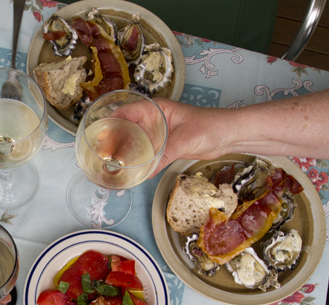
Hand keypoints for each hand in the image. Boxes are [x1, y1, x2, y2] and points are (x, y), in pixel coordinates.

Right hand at [112, 98, 239, 176]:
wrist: (229, 135)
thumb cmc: (211, 126)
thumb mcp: (185, 139)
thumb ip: (165, 153)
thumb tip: (146, 171)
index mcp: (156, 109)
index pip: (126, 112)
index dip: (111, 123)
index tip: (99, 136)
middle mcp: (153, 120)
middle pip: (126, 129)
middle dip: (114, 141)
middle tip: (102, 156)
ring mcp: (158, 134)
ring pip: (135, 142)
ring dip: (125, 152)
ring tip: (112, 165)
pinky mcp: (164, 146)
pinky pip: (147, 153)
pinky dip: (139, 161)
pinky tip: (131, 171)